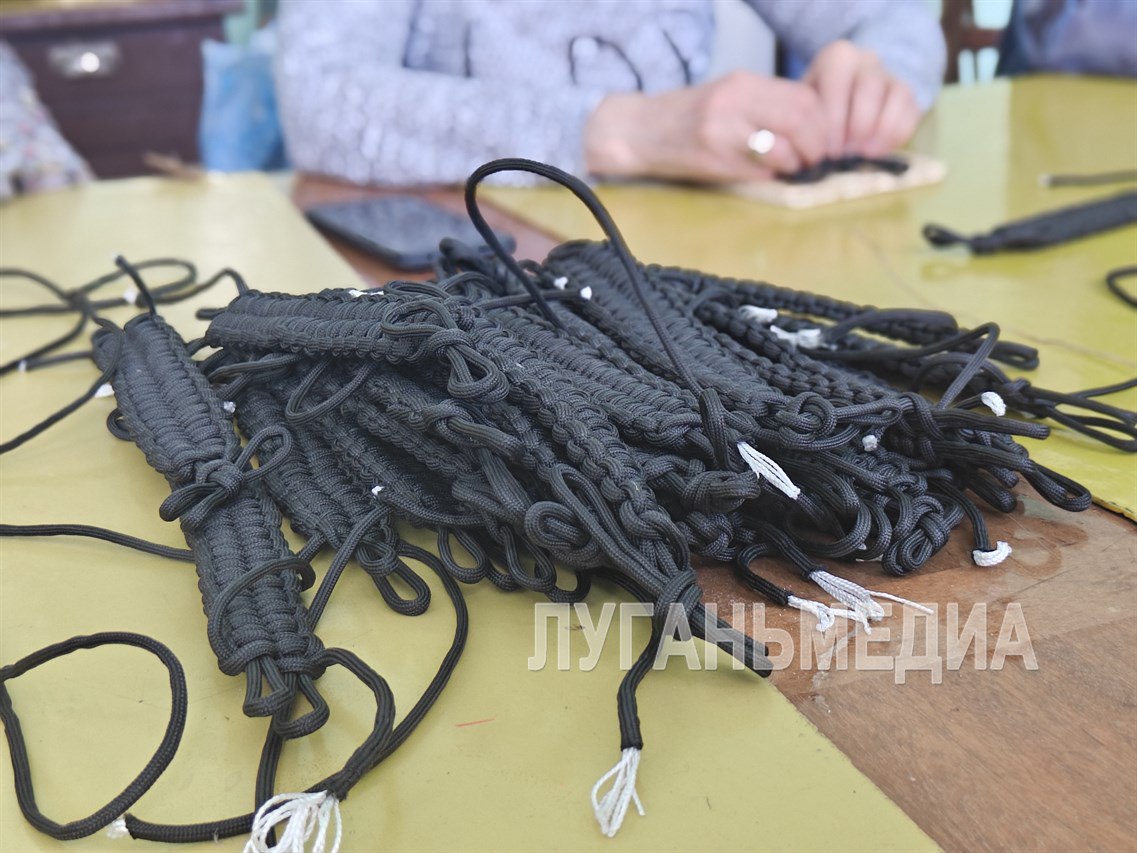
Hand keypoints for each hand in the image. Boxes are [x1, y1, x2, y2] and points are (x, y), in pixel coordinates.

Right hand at [584, 71, 827, 182]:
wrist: (638, 131)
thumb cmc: (688, 118)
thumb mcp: (728, 98)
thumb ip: (766, 105)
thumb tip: (813, 129)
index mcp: (742, 83)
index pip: (804, 97)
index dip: (822, 123)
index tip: (822, 139)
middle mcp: (734, 102)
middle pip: (801, 120)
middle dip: (815, 146)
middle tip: (813, 160)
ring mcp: (722, 131)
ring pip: (783, 149)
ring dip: (795, 165)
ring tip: (790, 170)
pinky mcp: (711, 159)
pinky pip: (757, 172)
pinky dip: (771, 177)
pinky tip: (766, 176)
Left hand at [803, 40, 920, 157]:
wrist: (844, 100)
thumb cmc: (816, 108)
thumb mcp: (803, 106)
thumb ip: (805, 120)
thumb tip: (806, 150)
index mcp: (837, 56)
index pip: (837, 86)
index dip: (832, 123)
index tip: (825, 151)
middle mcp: (867, 58)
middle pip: (868, 92)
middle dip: (855, 130)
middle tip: (844, 156)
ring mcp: (891, 75)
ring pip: (895, 99)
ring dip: (878, 133)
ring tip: (862, 156)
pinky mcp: (908, 95)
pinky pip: (911, 112)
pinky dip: (896, 136)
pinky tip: (877, 153)